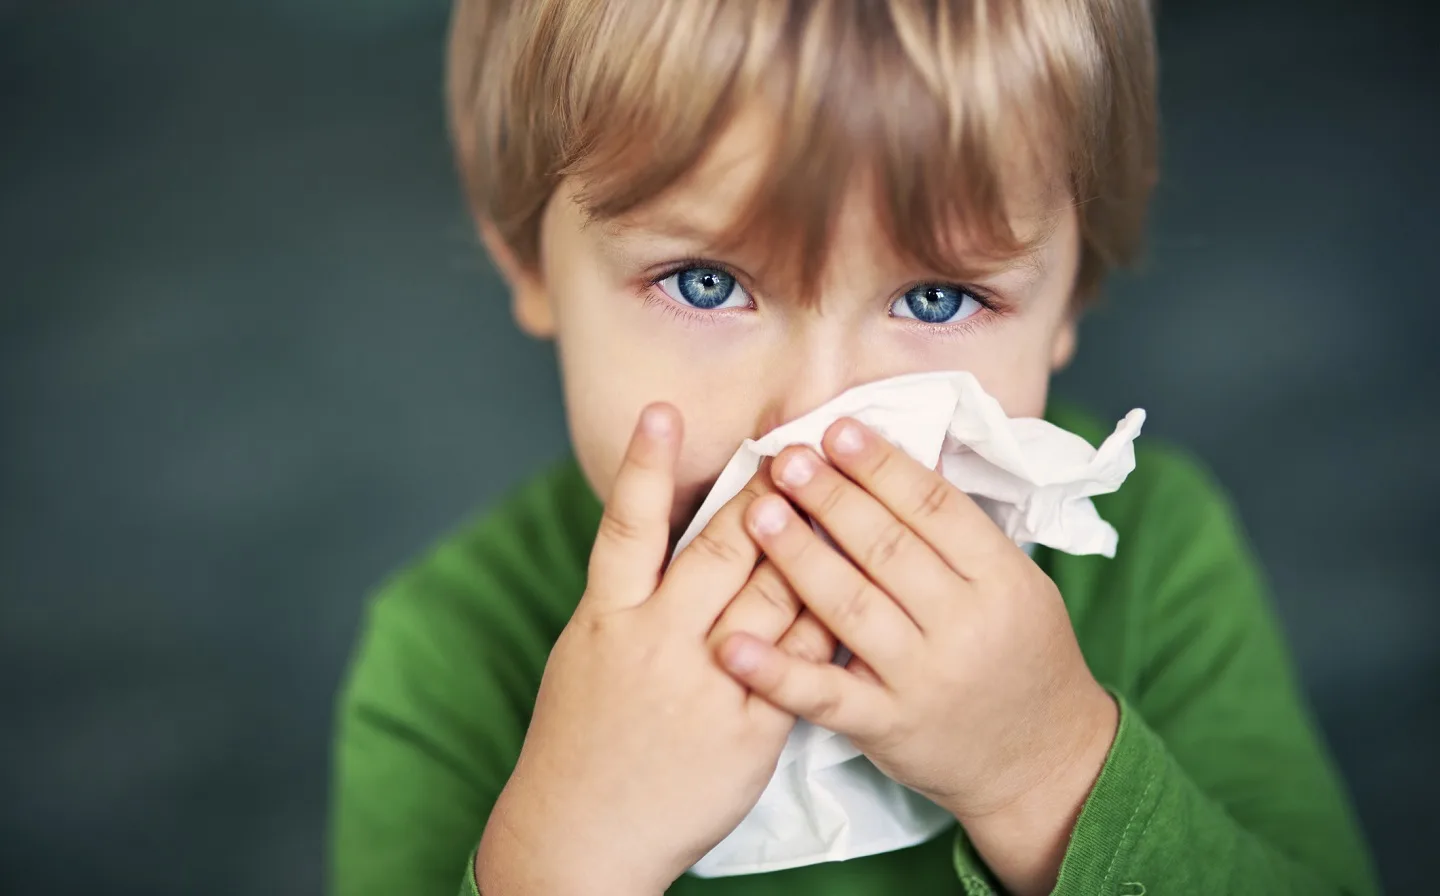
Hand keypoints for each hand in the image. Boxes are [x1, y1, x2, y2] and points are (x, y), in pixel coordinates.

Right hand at [477, 404, 831, 895]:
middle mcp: (657, 642)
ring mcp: (707, 685)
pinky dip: (829, 621)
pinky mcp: (750, 729)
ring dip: (810, 543)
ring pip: (773, 596)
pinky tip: (860, 584)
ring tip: (838, 493)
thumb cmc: (582, 735)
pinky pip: (803, 664)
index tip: (665, 410)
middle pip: (719, 550)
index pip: (627, 526)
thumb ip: (628, 594)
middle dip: (764, 494)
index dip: (645, 465)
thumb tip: (663, 534)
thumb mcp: (587, 652)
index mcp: (608, 618)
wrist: (585, 831)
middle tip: (797, 443)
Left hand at [715, 418, 1117, 894]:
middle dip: (831, 498)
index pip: (936, 508)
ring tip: (758, 512)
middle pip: (888, 548)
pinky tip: (731, 642)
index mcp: (1003, 580)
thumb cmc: (1024, 658)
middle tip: (787, 458)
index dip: (882, 465)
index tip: (837, 430)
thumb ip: (962, 535)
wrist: (1045, 763)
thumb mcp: (1018, 585)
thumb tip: (897, 462)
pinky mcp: (885, 727)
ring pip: (851, 607)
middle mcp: (965, 626)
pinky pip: (824, 695)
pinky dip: (774, 670)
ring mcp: (922, 679)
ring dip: (798, 556)